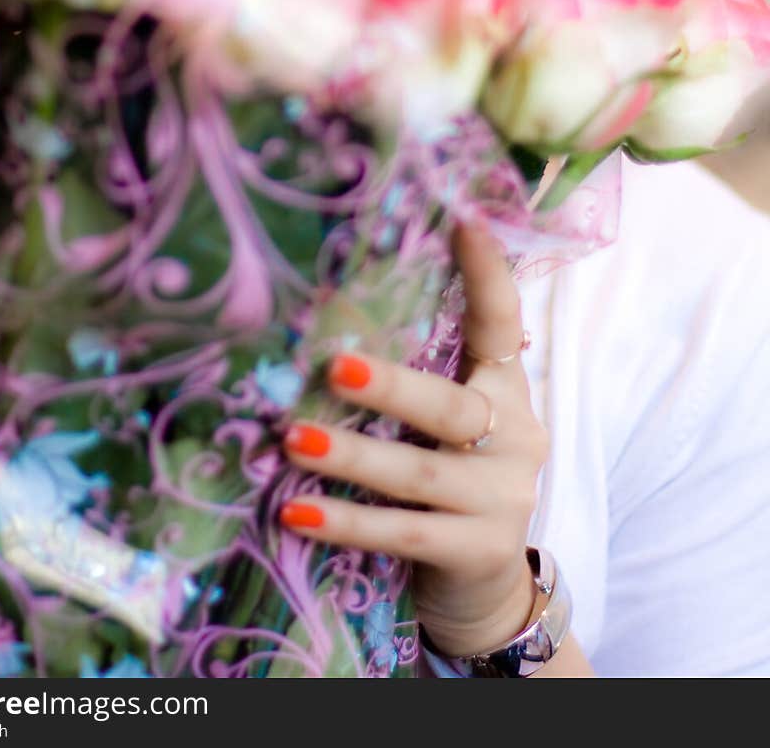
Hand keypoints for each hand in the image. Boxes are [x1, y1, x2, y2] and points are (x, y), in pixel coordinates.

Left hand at [278, 218, 549, 655]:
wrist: (487, 591)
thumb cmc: (449, 482)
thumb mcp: (446, 425)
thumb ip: (420, 375)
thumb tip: (326, 322)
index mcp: (505, 389)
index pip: (502, 323)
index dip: (487, 273)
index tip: (465, 216)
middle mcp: (514, 436)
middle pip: (451, 405)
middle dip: (392, 386)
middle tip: (333, 365)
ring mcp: (502, 497)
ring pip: (420, 472)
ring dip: (352, 455)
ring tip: (293, 438)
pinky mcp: (478, 550)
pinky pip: (405, 533)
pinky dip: (347, 522)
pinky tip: (297, 512)